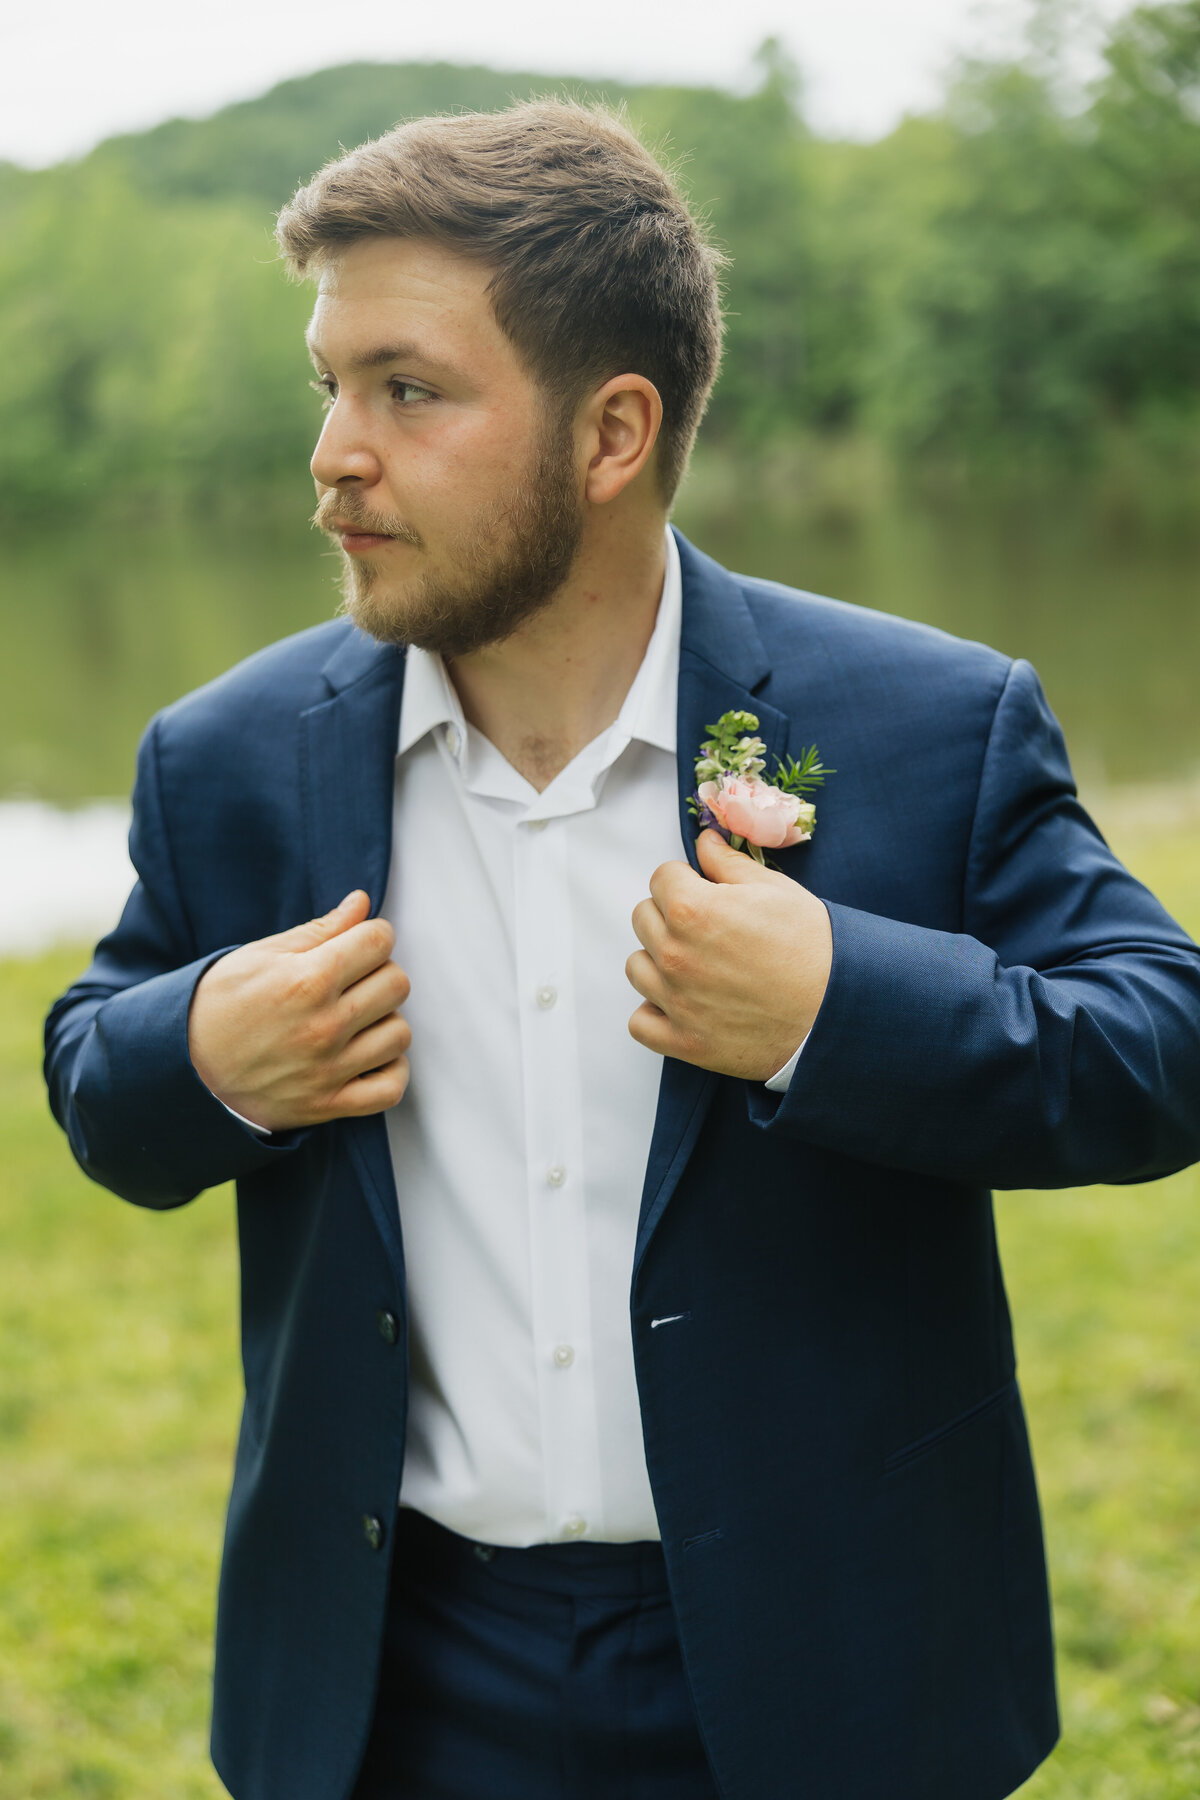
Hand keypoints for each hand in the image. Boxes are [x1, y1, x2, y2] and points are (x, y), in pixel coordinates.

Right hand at [187, 890, 411, 1131]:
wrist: (182, 1071)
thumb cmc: (218, 1006)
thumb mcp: (260, 956)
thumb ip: (319, 930)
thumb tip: (361, 903)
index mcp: (307, 980)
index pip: (379, 941)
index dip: (372, 935)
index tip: (358, 943)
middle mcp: (324, 1026)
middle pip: (397, 983)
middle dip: (379, 973)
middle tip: (354, 980)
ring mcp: (328, 1070)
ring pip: (399, 1033)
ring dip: (384, 1021)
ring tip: (356, 1018)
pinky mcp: (328, 1105)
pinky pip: (391, 1088)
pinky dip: (390, 1071)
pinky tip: (369, 1055)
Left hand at [626, 828, 831, 1079]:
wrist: (838, 1011)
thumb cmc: (813, 948)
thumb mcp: (776, 890)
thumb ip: (728, 863)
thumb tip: (704, 842)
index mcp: (692, 910)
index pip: (661, 878)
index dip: (686, 880)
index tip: (706, 891)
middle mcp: (675, 954)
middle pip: (644, 918)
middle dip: (670, 915)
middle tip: (707, 927)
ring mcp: (676, 1001)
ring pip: (637, 967)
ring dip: (659, 961)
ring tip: (697, 965)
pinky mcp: (683, 1041)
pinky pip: (640, 1022)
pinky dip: (655, 1012)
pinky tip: (683, 1003)